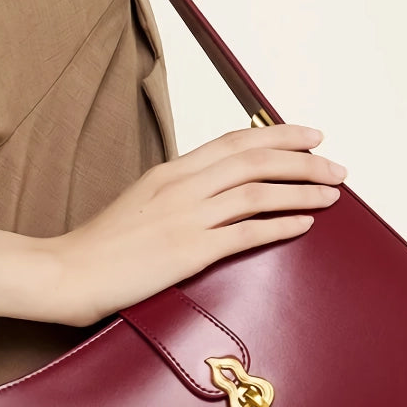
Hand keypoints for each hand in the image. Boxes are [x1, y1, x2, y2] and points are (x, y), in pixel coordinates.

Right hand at [0, 124, 346, 325]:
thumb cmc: (101, 246)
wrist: (69, 271)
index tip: (310, 135)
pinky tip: (305, 224)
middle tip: (336, 166)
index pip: (235, 142)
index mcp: (171, 171)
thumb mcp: (139, 202)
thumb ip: (175, 193)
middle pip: (256, 160)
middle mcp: (183, 186)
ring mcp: (187, 217)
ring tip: (333, 193)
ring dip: (302, 189)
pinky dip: (281, 225)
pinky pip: (247, 233)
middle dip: (303, 160)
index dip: (278, 135)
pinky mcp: (189, 251)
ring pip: (259, 191)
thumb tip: (209, 193)